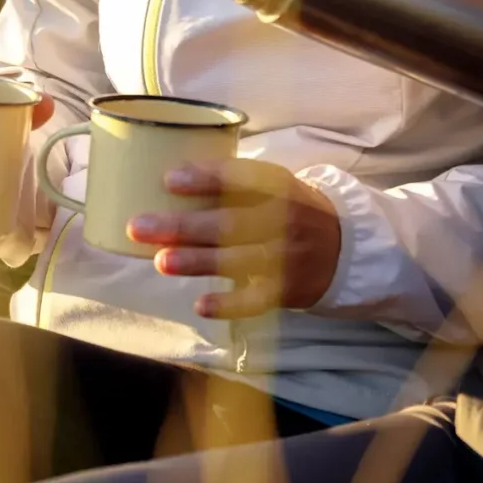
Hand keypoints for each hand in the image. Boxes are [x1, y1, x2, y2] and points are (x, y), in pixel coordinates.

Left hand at [126, 159, 340, 320]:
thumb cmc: (292, 210)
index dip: (207, 178)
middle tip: (139, 226)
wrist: (344, 250)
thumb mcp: (274, 186)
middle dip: (183, 225)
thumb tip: (169, 177)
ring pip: (238, 260)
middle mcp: (286, 220)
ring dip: (197, 261)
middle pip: (231, 222)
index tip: (168, 179)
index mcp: (281, 187)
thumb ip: (234, 182)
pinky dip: (229, 304)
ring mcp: (286, 258)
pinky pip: (256, 300)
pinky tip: (200, 305)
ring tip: (160, 261)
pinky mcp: (286, 291)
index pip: (244, 178)